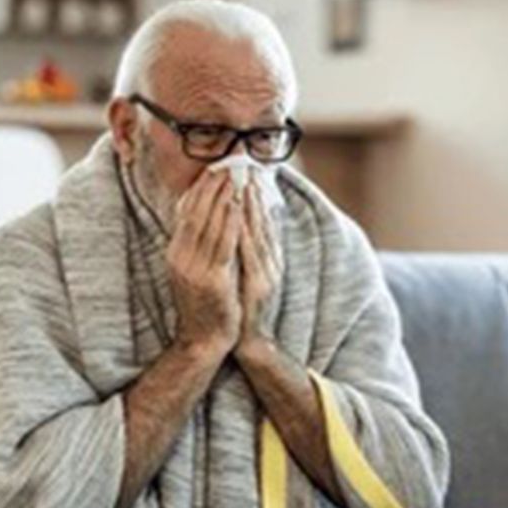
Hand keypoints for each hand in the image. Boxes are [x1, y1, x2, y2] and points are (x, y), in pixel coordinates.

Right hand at [167, 169, 241, 361]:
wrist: (203, 340)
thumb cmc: (205, 304)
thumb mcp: (194, 270)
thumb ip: (197, 245)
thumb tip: (202, 217)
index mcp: (176, 253)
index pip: (186, 213)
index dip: (199, 189)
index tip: (212, 169)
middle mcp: (181, 257)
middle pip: (195, 213)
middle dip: (211, 187)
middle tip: (225, 164)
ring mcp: (194, 268)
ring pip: (209, 224)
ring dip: (222, 198)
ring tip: (234, 176)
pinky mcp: (212, 279)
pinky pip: (222, 244)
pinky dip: (230, 222)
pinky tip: (238, 205)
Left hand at [235, 179, 283, 357]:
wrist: (248, 340)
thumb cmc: (243, 306)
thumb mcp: (246, 274)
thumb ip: (246, 251)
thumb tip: (239, 226)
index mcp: (268, 258)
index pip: (262, 221)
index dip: (255, 197)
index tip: (246, 173)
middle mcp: (270, 262)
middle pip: (262, 222)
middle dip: (253, 194)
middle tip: (245, 168)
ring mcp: (266, 273)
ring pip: (258, 232)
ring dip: (250, 207)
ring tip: (243, 182)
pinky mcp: (258, 284)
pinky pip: (250, 252)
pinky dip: (244, 231)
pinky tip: (237, 216)